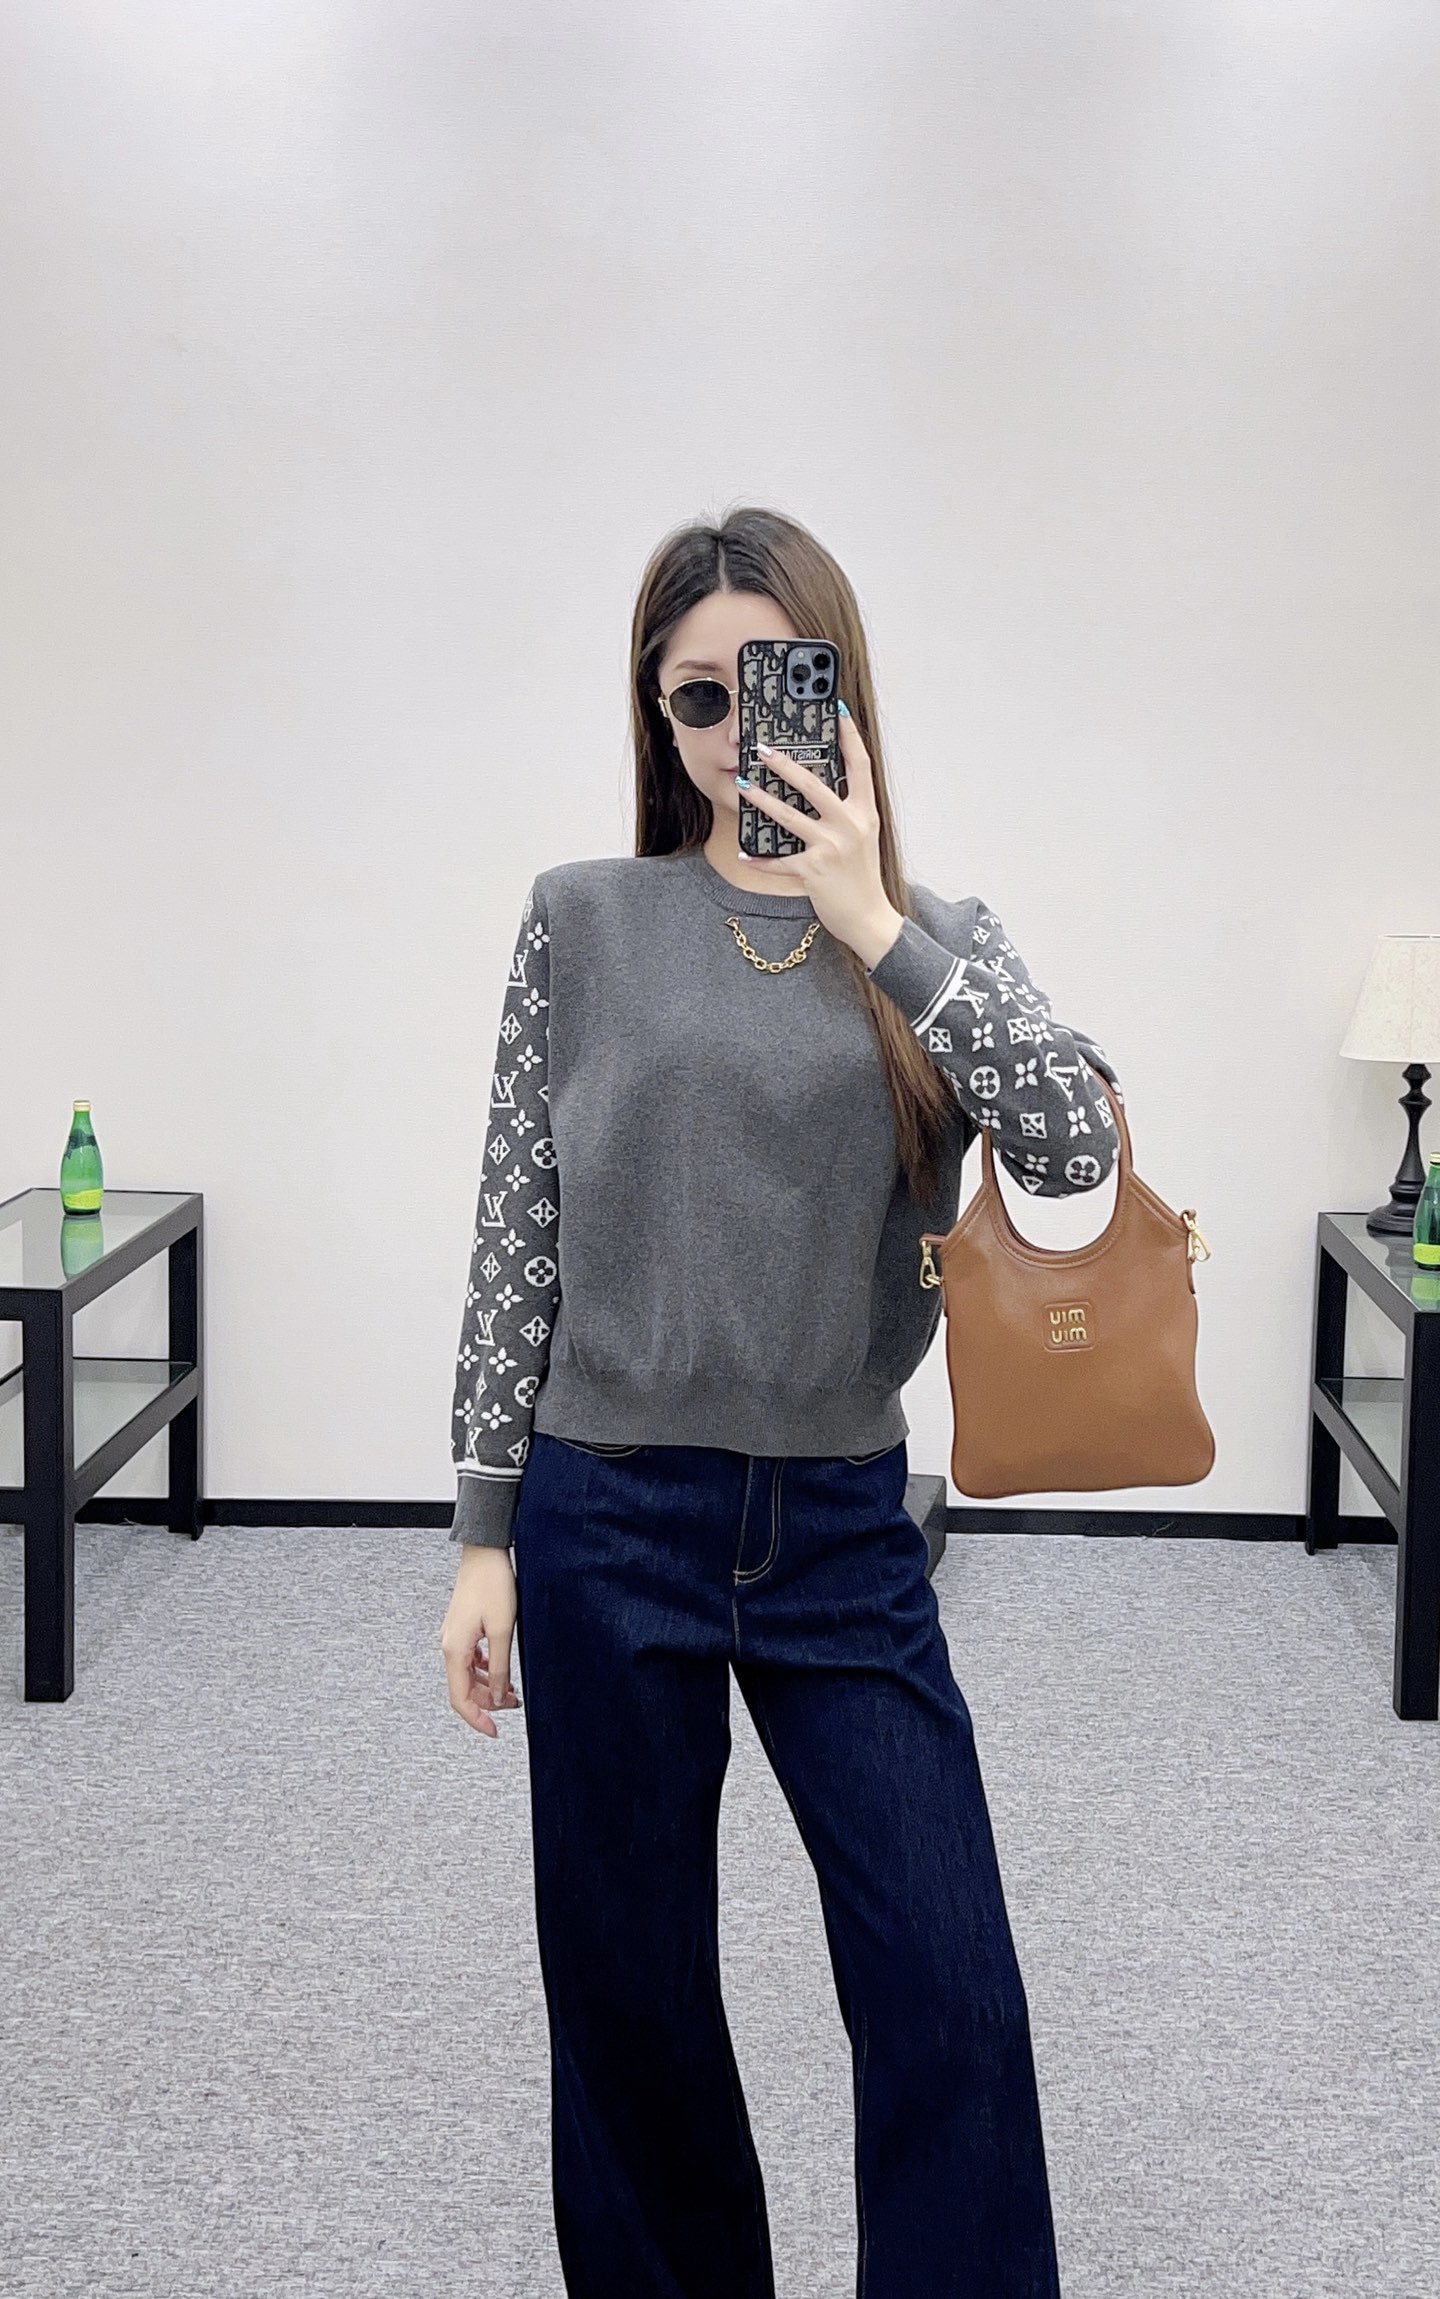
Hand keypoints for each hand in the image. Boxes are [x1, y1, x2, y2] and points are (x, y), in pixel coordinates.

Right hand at [440, 1543, 521, 1736]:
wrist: (484, 1553)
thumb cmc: (493, 1585)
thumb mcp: (503, 1630)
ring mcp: (453, 1637)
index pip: (460, 1698)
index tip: (494, 1732)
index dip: (476, 1719)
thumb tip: (497, 1696)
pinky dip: (485, 1670)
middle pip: (464, 1688)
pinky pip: (470, 1659)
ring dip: (488, 1686)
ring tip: (512, 1690)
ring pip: (468, 1674)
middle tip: (514, 1704)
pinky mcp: (461, 1629)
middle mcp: (449, 1646)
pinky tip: (501, 1669)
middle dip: (487, 1702)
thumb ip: (500, 1667)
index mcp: (455, 1650)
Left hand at [739, 707, 903, 969]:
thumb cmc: (862, 876)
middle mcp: (850, 825)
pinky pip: (779, 862)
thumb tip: (822, 786)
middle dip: (786, 764)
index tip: (835, 710)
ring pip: (790, 817)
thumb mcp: (864, 837)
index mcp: (865, 812)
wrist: (869, 917)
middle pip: (814, 785)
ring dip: (763, 800)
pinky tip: (744, 853)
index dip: (849, 735)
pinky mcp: (814, 870)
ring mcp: (831, 848)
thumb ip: (848, 812)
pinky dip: (760, 860)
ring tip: (744, 785)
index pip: (860, 765)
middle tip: (763, 749)